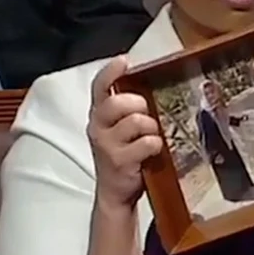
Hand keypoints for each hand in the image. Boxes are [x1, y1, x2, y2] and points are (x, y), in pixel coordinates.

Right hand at [87, 56, 162, 209]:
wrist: (115, 192)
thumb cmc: (122, 155)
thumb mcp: (119, 129)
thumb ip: (127, 110)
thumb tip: (149, 88)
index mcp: (98, 115)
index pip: (99, 87)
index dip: (110, 72)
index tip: (124, 61)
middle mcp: (97, 127)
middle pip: (119, 102)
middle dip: (139, 104)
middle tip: (146, 114)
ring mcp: (107, 144)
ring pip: (137, 121)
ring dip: (151, 128)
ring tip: (150, 137)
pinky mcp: (119, 161)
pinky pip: (147, 143)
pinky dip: (155, 145)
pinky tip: (153, 151)